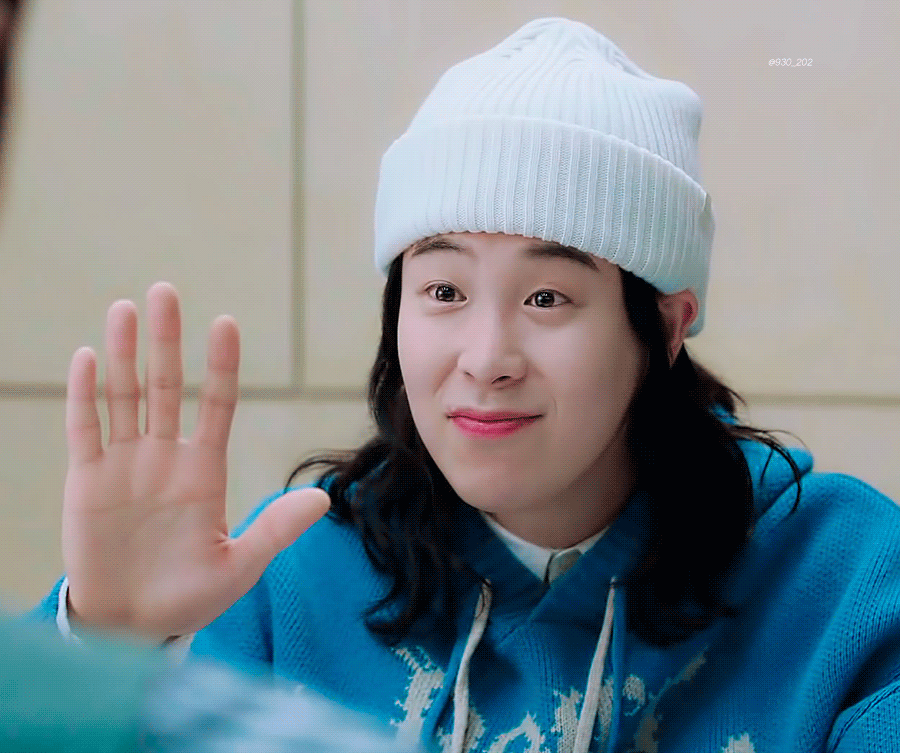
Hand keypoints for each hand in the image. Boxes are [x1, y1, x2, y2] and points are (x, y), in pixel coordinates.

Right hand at [62, 282, 329, 638]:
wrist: (134, 627)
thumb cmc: (190, 597)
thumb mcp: (240, 566)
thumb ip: (276, 529)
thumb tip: (326, 498)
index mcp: (204, 470)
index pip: (216, 405)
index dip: (221, 366)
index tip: (226, 324)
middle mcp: (165, 457)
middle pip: (165, 386)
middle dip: (166, 340)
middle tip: (167, 291)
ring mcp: (125, 465)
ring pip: (124, 396)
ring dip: (124, 353)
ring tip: (126, 308)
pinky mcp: (87, 481)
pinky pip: (84, 430)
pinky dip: (83, 395)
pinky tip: (88, 358)